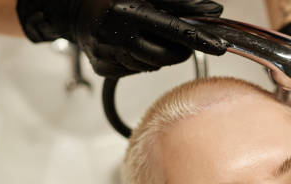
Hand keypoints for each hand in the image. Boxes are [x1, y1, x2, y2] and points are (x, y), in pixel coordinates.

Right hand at [16, 0, 226, 77]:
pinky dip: (140, 60)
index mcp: (127, 12)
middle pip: (165, 57)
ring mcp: (107, 55)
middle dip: (177, 50)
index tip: (219, 46)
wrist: (71, 8)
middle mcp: (116, 35)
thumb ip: (179, 1)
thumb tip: (213, 10)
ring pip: (151, 66)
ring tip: (143, 36)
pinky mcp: (103, 69)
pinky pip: (135, 71)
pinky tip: (130, 46)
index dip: (198, 39)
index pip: (173, 30)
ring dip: (157, 55)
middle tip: (176, 39)